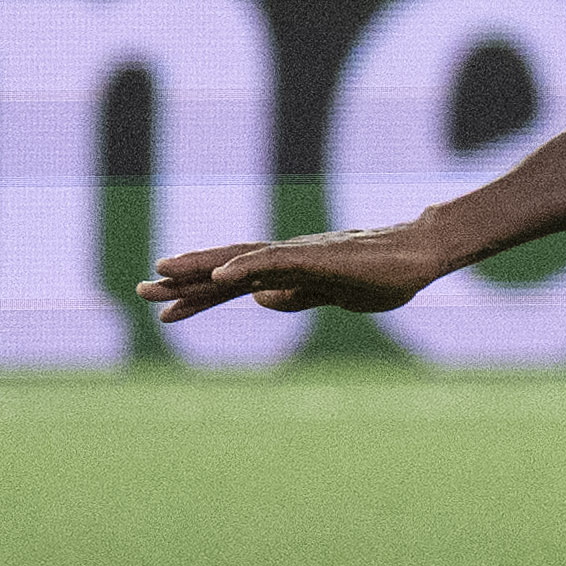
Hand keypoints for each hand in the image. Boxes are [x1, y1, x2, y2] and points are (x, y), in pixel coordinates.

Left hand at [139, 223, 452, 323]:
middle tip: (141, 291)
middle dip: (184, 281)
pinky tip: (220, 274)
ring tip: (162, 272)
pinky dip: (245, 265)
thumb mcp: (335, 295)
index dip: (199, 296)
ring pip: (241, 259)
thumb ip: (299, 296)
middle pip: (227, 268)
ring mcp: (302, 254)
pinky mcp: (318, 255)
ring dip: (201, 267)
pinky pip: (275, 259)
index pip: (234, 283)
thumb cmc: (387, 274)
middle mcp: (288, 258)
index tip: (165, 312)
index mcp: (291, 272)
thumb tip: (261, 300)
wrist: (423, 254)